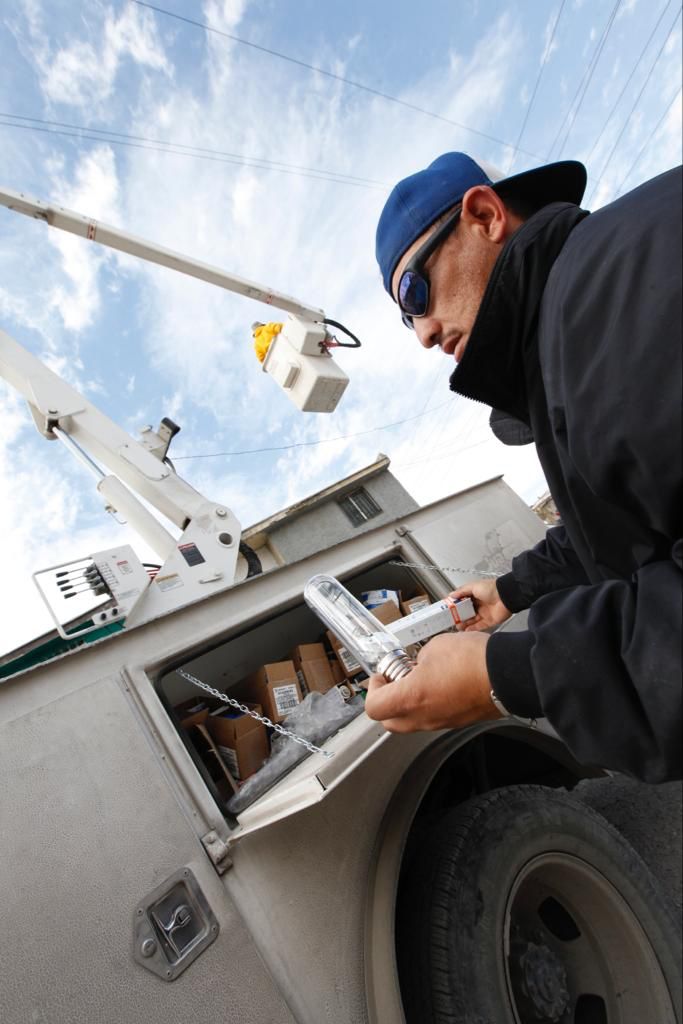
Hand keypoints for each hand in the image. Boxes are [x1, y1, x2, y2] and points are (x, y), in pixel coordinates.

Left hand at [364, 632, 501, 733]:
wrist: (507, 674)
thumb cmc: (473, 660)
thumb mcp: (434, 647)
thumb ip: (419, 659)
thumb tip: (419, 664)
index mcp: (412, 697)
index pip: (374, 707)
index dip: (372, 689)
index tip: (381, 675)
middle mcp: (424, 717)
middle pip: (389, 721)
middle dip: (387, 700)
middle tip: (395, 680)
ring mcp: (442, 722)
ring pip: (412, 722)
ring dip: (409, 703)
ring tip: (420, 679)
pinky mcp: (458, 721)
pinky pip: (433, 718)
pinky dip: (429, 705)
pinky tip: (440, 685)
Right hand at [451, 578, 511, 631]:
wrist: (506, 596)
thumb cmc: (492, 588)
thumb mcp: (473, 586)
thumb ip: (461, 591)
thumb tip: (451, 595)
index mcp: (475, 595)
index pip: (463, 602)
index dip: (456, 606)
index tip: (449, 610)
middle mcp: (480, 604)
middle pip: (467, 612)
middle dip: (459, 617)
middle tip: (452, 620)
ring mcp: (485, 613)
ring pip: (472, 620)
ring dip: (465, 624)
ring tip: (457, 626)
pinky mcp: (490, 621)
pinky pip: (480, 626)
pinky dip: (472, 629)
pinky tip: (466, 630)